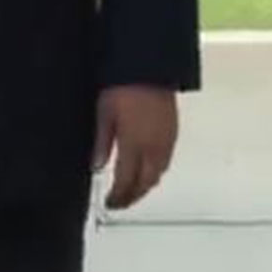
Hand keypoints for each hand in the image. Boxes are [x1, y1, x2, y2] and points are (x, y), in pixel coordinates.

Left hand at [92, 85, 177, 209]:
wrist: (149, 68)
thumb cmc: (123, 87)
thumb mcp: (104, 114)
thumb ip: (102, 143)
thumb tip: (97, 166)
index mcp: (135, 145)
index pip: (127, 181)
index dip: (119, 197)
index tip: (110, 203)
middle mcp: (154, 148)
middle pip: (146, 183)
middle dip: (133, 196)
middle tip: (120, 202)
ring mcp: (167, 141)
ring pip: (158, 174)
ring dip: (146, 186)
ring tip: (132, 190)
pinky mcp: (173, 133)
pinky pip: (166, 162)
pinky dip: (155, 172)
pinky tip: (147, 170)